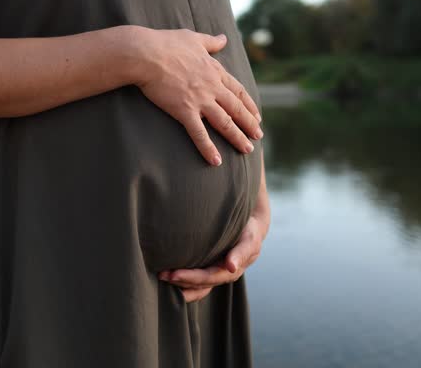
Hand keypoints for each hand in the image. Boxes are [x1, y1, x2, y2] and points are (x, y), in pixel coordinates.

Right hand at [130, 27, 262, 165]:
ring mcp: (200, 100)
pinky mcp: (184, 111)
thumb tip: (223, 38)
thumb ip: (211, 41)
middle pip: (236, 108)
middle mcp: (212, 87)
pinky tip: (216, 161)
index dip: (249, 105)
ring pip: (224, 122)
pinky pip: (199, 133)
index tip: (257, 116)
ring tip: (247, 150)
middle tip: (259, 137)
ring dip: (237, 137)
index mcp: (214, 71)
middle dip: (249, 124)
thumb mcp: (193, 38)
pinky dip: (208, 148)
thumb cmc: (166, 43)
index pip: (238, 91)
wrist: (146, 54)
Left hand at [158, 156, 269, 302]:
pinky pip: (206, 283)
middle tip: (173, 274)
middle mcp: (245, 251)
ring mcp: (233, 261)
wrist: (244, 200)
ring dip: (190, 284)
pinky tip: (167, 282)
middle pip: (226, 272)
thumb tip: (247, 133)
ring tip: (165, 278)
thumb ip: (239, 168)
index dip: (239, 255)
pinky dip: (189, 286)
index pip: (249, 245)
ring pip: (214, 281)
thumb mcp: (244, 174)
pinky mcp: (218, 266)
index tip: (228, 263)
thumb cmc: (240, 184)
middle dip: (199, 275)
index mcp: (255, 229)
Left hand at [158, 212, 268, 302]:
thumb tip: (231, 267)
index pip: (207, 278)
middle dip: (180, 282)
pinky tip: (168, 276)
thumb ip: (241, 253)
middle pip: (198, 285)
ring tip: (161, 277)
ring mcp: (214, 273)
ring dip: (178, 285)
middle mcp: (221, 275)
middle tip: (161, 275)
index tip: (173, 274)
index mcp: (231, 271)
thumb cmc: (249, 231)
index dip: (190, 278)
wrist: (251, 227)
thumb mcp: (249, 240)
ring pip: (195, 287)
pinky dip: (182, 281)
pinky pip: (194, 281)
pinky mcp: (208, 268)